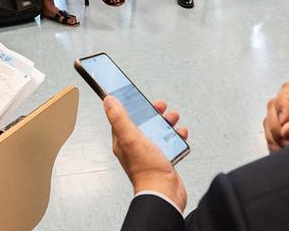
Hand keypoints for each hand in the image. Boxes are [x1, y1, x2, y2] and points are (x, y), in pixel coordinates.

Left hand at [104, 95, 187, 211]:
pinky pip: (169, 142)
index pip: (124, 117)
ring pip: (158, 131)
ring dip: (166, 122)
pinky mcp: (163, 159)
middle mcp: (135, 146)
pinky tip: (181, 134)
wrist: (164, 193)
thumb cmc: (147, 169)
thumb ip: (119, 118)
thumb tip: (108, 100)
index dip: (131, 105)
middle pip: (143, 122)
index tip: (138, 96)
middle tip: (161, 106)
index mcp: (123, 140)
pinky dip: (176, 136)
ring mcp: (149, 152)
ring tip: (173, 118)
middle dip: (153, 112)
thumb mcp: (130, 138)